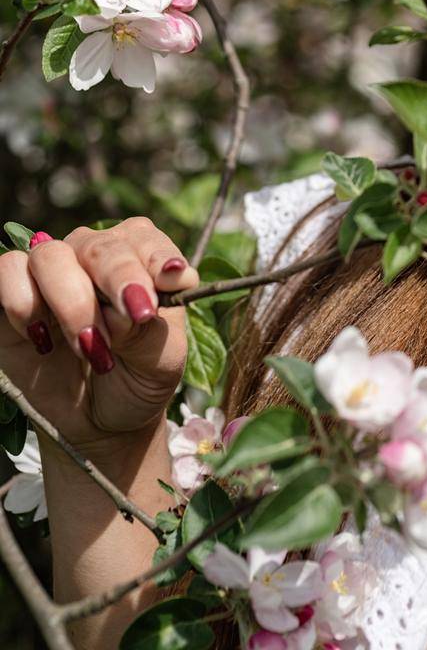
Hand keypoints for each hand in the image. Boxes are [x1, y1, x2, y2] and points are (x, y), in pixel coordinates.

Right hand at [0, 218, 199, 457]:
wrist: (97, 423)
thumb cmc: (137, 379)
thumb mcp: (160, 363)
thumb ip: (150, 331)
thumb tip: (134, 304)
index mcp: (139, 258)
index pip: (145, 238)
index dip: (157, 256)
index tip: (174, 278)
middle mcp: (93, 255)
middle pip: (98, 245)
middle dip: (119, 278)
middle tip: (137, 315)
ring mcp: (51, 273)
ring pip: (50, 255)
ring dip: (71, 302)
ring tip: (88, 347)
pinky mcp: (13, 295)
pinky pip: (8, 271)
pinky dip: (22, 302)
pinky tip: (41, 339)